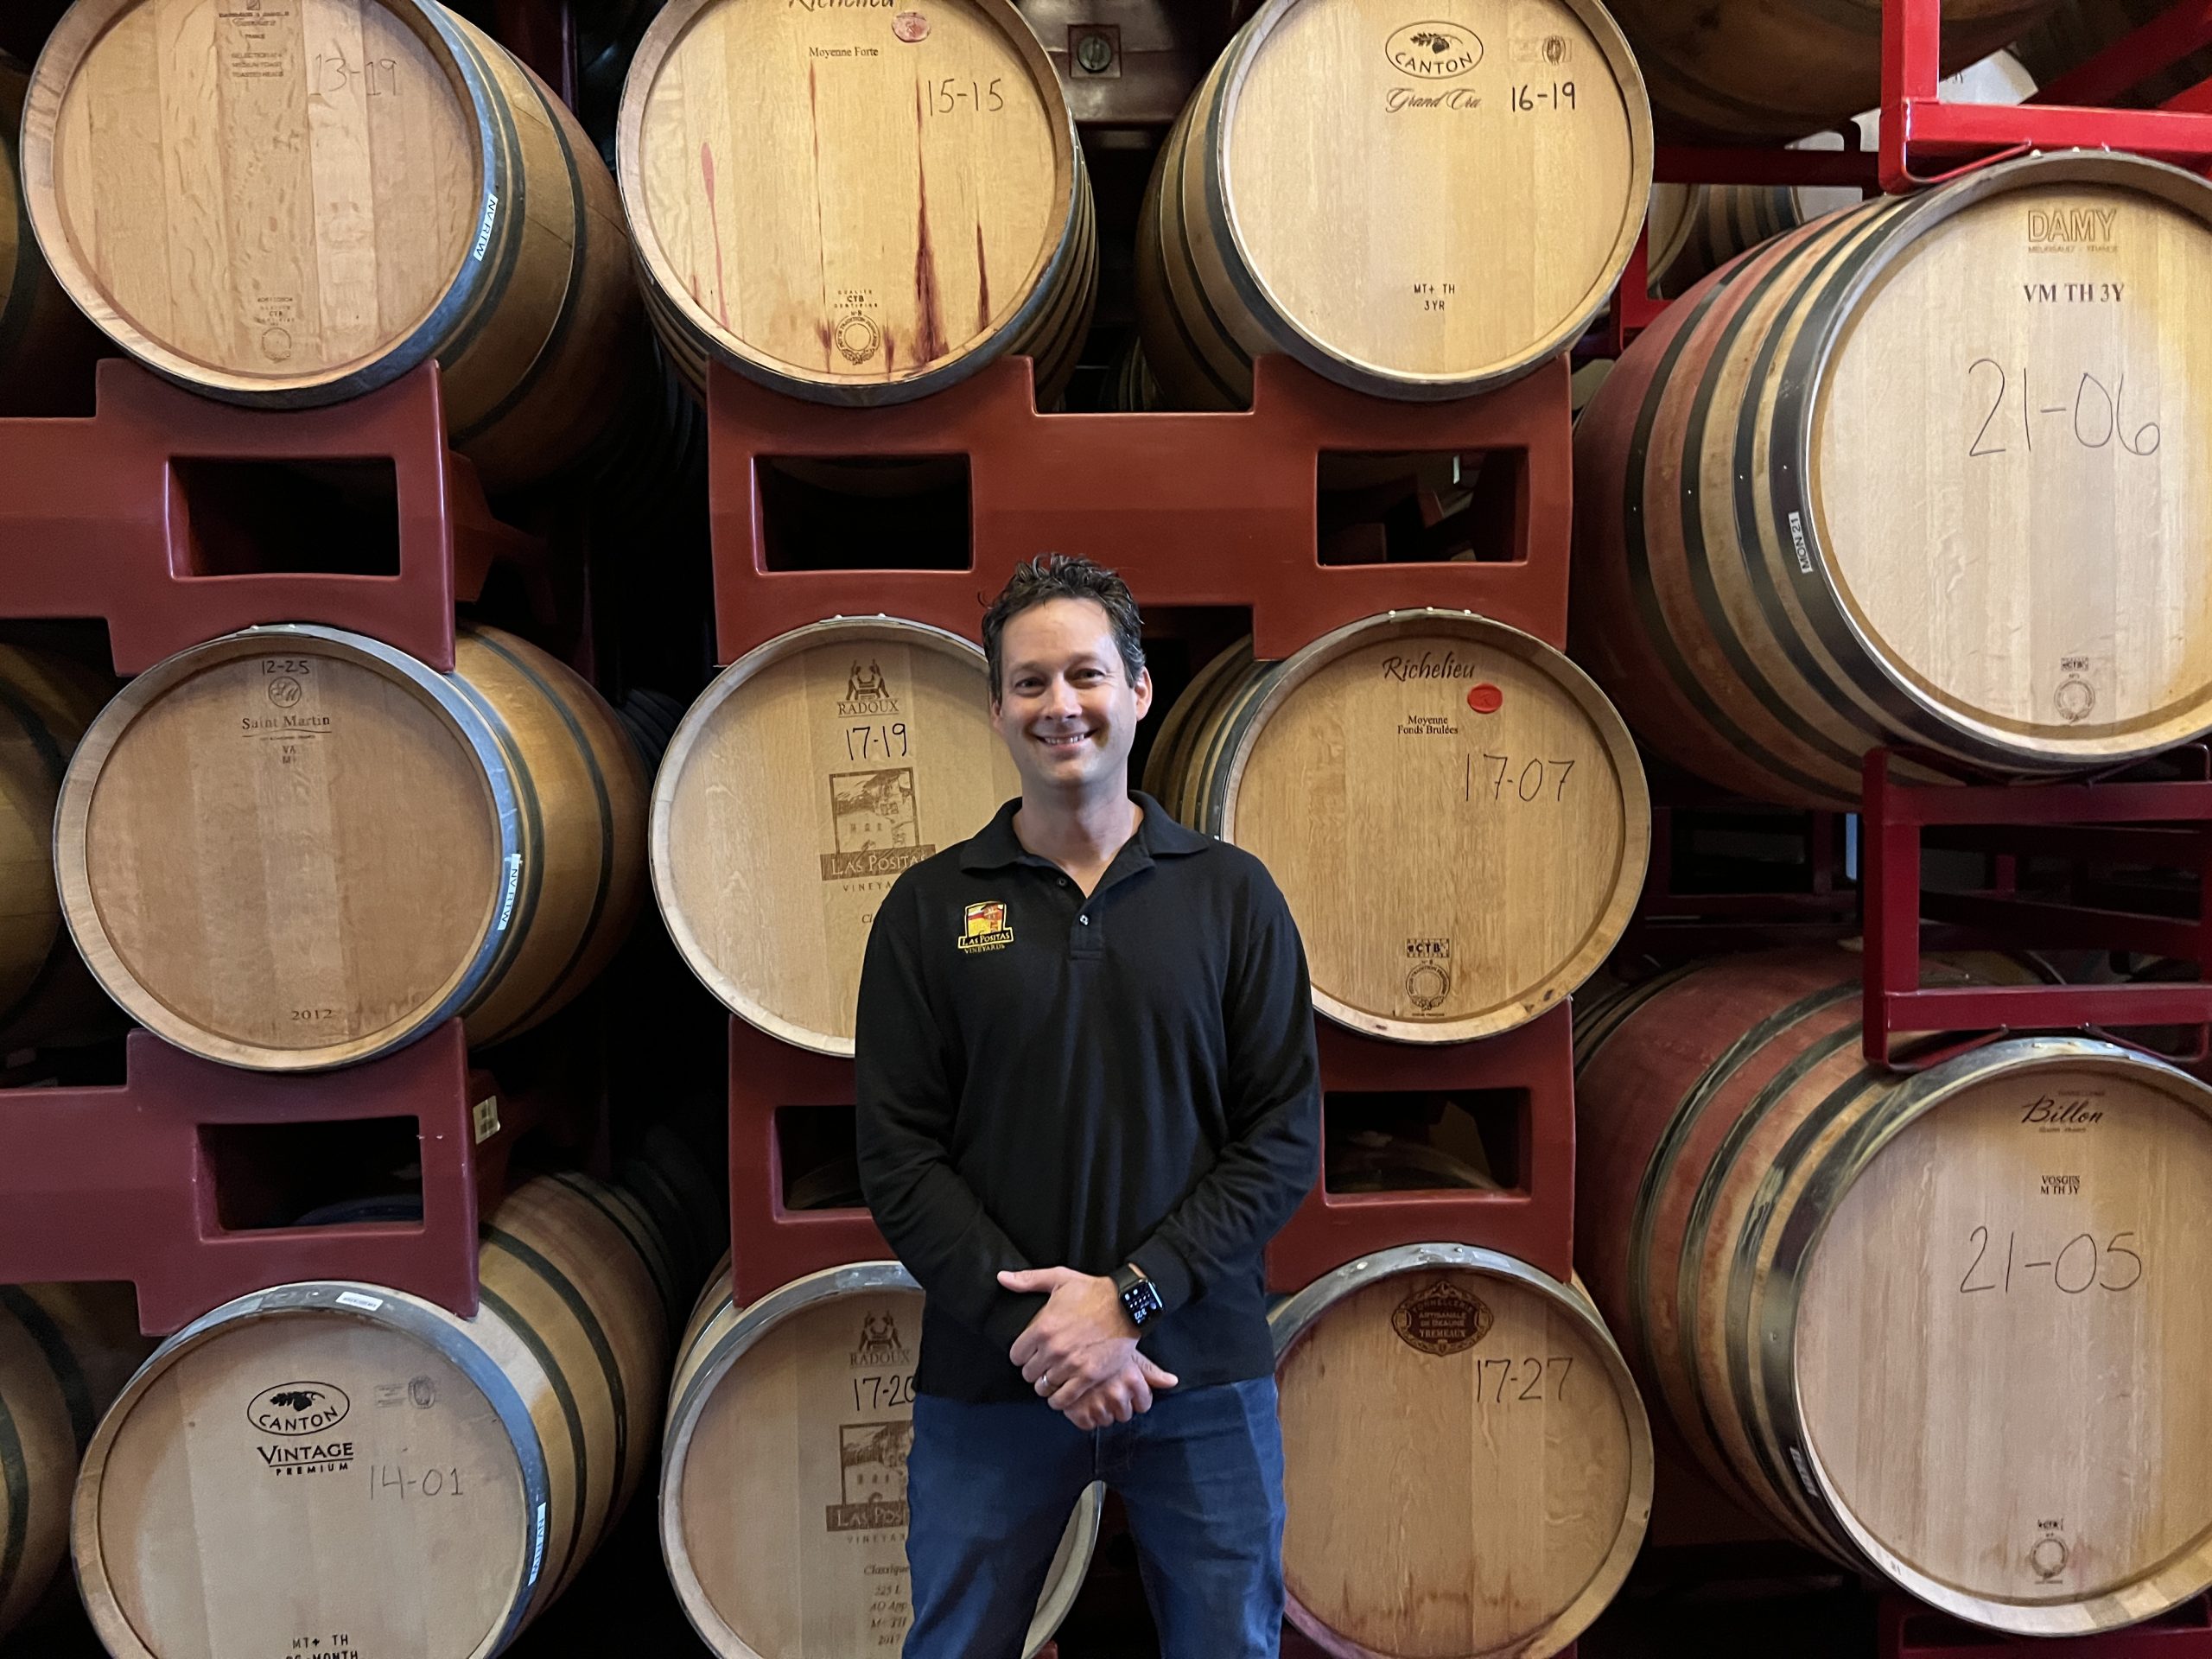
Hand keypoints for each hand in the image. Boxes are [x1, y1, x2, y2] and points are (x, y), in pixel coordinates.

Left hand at [1000, 1266, 1166, 1410]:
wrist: (1128, 1305)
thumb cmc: (1094, 1291)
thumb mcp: (1059, 1278)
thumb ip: (1028, 1280)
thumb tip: (1002, 1278)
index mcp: (1042, 1327)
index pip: (1016, 1355)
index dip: (1022, 1354)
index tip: (1030, 1353)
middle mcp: (1054, 1349)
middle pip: (1029, 1374)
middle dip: (1034, 1370)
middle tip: (1044, 1365)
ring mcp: (1071, 1365)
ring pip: (1044, 1388)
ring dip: (1047, 1384)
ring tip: (1054, 1377)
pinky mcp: (1089, 1376)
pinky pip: (1064, 1399)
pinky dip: (1060, 1399)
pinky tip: (1062, 1392)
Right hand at [1061, 1352, 1179, 1429]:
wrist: (1063, 1339)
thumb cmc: (1098, 1342)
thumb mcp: (1127, 1352)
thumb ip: (1150, 1371)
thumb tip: (1172, 1381)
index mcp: (1132, 1379)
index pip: (1143, 1405)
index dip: (1134, 1398)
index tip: (1123, 1388)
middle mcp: (1117, 1393)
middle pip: (1124, 1415)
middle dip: (1116, 1404)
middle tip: (1105, 1389)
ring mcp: (1097, 1403)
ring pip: (1106, 1421)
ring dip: (1099, 1410)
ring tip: (1091, 1392)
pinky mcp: (1076, 1410)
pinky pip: (1086, 1425)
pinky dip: (1083, 1416)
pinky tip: (1080, 1400)